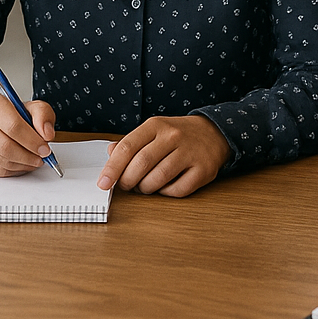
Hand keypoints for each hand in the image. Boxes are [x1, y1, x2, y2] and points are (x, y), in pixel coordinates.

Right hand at [0, 91, 56, 175]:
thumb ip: (43, 115)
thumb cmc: (13, 114)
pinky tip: (21, 163)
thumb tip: (46, 134)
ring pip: (0, 160)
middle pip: (4, 146)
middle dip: (28, 155)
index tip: (44, 148)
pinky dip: (12, 170)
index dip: (32, 140)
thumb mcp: (33, 107)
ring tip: (33, 160)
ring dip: (22, 164)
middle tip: (41, 157)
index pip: (12, 125)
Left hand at [96, 115, 230, 196]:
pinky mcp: (203, 170)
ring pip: (158, 179)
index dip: (112, 168)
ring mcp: (189, 153)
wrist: (214, 133)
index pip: (127, 147)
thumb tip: (110, 155)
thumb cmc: (177, 135)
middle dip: (128, 181)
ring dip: (146, 188)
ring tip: (145, 186)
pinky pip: (177, 190)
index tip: (103, 183)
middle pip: (141, 165)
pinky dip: (166, 193)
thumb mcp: (152, 131)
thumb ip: (130, 143)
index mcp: (156, 125)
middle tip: (126, 186)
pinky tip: (165, 186)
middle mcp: (173, 136)